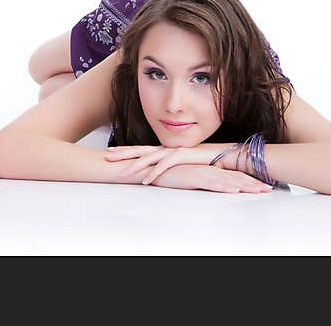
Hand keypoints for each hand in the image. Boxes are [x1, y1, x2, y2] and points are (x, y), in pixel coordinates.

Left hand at [105, 143, 228, 184]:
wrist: (224, 154)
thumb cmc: (204, 160)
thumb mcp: (182, 164)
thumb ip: (170, 167)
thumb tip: (157, 173)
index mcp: (164, 150)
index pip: (140, 149)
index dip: (125, 150)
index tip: (110, 151)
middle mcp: (166, 148)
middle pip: (140, 150)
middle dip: (123, 153)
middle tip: (107, 155)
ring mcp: (174, 151)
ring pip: (149, 157)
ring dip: (135, 165)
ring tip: (121, 173)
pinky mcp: (183, 156)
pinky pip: (165, 165)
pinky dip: (155, 173)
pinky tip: (145, 181)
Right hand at [151, 164, 271, 193]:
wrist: (153, 169)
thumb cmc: (171, 174)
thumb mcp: (192, 178)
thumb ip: (205, 180)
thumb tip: (217, 186)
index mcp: (210, 169)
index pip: (234, 175)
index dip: (250, 180)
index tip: (263, 185)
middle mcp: (210, 169)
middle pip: (236, 177)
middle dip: (254, 183)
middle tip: (269, 189)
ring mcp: (203, 172)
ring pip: (228, 180)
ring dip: (245, 186)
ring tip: (259, 190)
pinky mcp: (194, 176)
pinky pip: (212, 182)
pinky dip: (225, 186)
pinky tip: (235, 190)